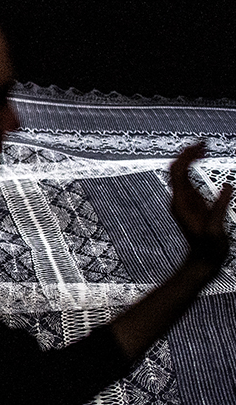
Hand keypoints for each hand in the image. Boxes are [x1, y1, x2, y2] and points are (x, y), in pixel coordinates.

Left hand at [169, 142, 232, 268]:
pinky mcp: (190, 204)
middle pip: (176, 169)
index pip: (178, 171)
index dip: (187, 155)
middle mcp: (179, 199)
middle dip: (187, 154)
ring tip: (203, 148)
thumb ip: (220, 207)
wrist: (203, 260)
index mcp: (182, 202)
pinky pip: (187, 181)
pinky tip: (203, 164)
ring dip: (189, 160)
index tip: (201, 145)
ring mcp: (183, 201)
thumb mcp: (216, 228)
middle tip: (203, 143)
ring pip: (180, 174)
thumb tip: (228, 186)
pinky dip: (193, 169)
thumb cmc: (209, 248)